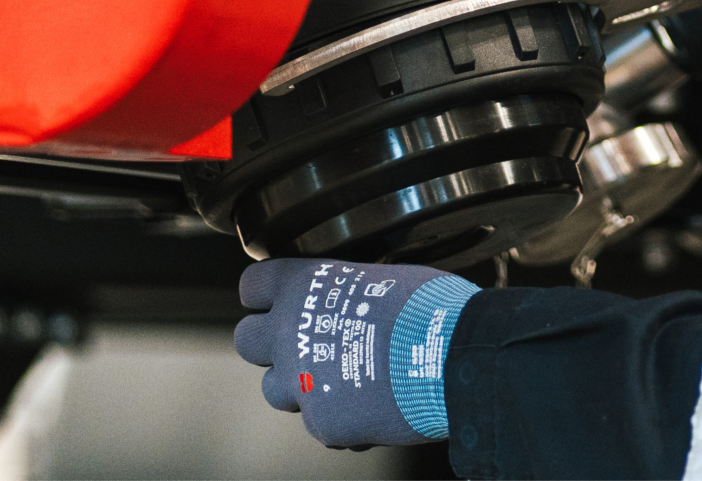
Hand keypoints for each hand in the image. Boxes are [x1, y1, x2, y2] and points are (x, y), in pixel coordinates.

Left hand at [233, 258, 480, 448]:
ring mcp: (301, 381)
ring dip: (302, 386)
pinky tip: (374, 407)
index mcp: (302, 286)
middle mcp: (288, 332)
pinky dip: (341, 418)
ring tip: (345, 382)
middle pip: (247, 341)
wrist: (455, 358)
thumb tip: (356, 298)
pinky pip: (319, 423)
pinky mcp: (322, 422)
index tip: (285, 303)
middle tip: (308, 347)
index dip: (268, 295)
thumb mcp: (384, 278)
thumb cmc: (431, 309)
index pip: (253, 286)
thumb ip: (349, 291)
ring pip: (275, 390)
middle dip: (272, 346)